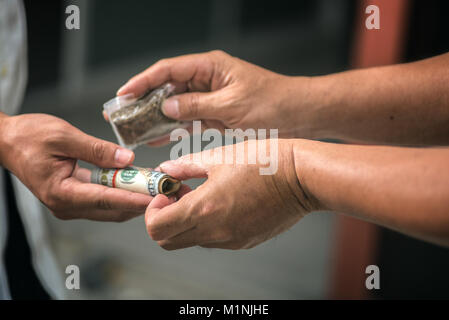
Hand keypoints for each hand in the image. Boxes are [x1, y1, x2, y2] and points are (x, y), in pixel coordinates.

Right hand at [0, 113, 151, 220]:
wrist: (7, 141)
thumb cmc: (29, 136)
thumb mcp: (64, 136)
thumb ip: (97, 150)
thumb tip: (127, 160)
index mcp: (61, 192)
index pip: (106, 199)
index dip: (134, 199)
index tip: (157, 198)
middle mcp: (66, 205)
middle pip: (112, 209)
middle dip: (141, 201)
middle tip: (165, 191)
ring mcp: (70, 205)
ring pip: (110, 209)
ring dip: (134, 198)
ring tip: (157, 186)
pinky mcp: (74, 199)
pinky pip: (103, 201)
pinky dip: (122, 193)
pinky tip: (137, 182)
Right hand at [114, 50, 313, 144]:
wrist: (299, 116)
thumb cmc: (274, 103)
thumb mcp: (232, 106)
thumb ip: (197, 106)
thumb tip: (166, 107)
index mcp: (210, 66)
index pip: (168, 69)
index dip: (143, 81)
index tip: (124, 94)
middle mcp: (207, 79)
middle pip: (168, 87)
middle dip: (144, 100)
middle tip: (122, 114)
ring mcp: (210, 97)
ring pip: (176, 105)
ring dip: (156, 117)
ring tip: (134, 129)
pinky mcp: (215, 114)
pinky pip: (189, 120)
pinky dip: (174, 129)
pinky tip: (157, 137)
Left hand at [144, 140, 318, 249]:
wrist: (301, 178)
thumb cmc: (264, 162)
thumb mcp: (219, 157)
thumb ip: (185, 166)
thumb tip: (164, 170)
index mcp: (204, 208)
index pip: (156, 228)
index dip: (151, 211)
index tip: (163, 193)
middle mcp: (215, 232)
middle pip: (168, 241)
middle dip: (164, 219)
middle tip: (177, 195)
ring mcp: (230, 241)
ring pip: (191, 240)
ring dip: (186, 222)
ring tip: (202, 194)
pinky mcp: (244, 242)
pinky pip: (214, 240)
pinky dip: (208, 225)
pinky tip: (222, 202)